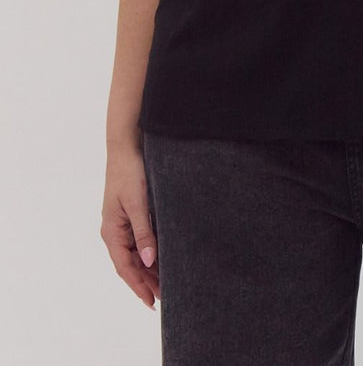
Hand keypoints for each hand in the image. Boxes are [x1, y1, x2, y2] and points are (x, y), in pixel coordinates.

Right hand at [100, 140, 159, 309]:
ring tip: (166, 283)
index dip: (138, 286)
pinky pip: (140, 241)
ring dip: (149, 269)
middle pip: (130, 264)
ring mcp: (122, 223)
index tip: (151, 302)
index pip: (124, 267)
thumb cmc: (129, 172)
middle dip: (146, 281)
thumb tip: (148, 262)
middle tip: (165, 297)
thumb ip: (143, 233)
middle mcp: (115, 231)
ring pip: (135, 254)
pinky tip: (162, 258)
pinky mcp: (131, 214)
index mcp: (111, 231)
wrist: (127, 146)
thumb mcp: (138, 203)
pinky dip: (150, 252)